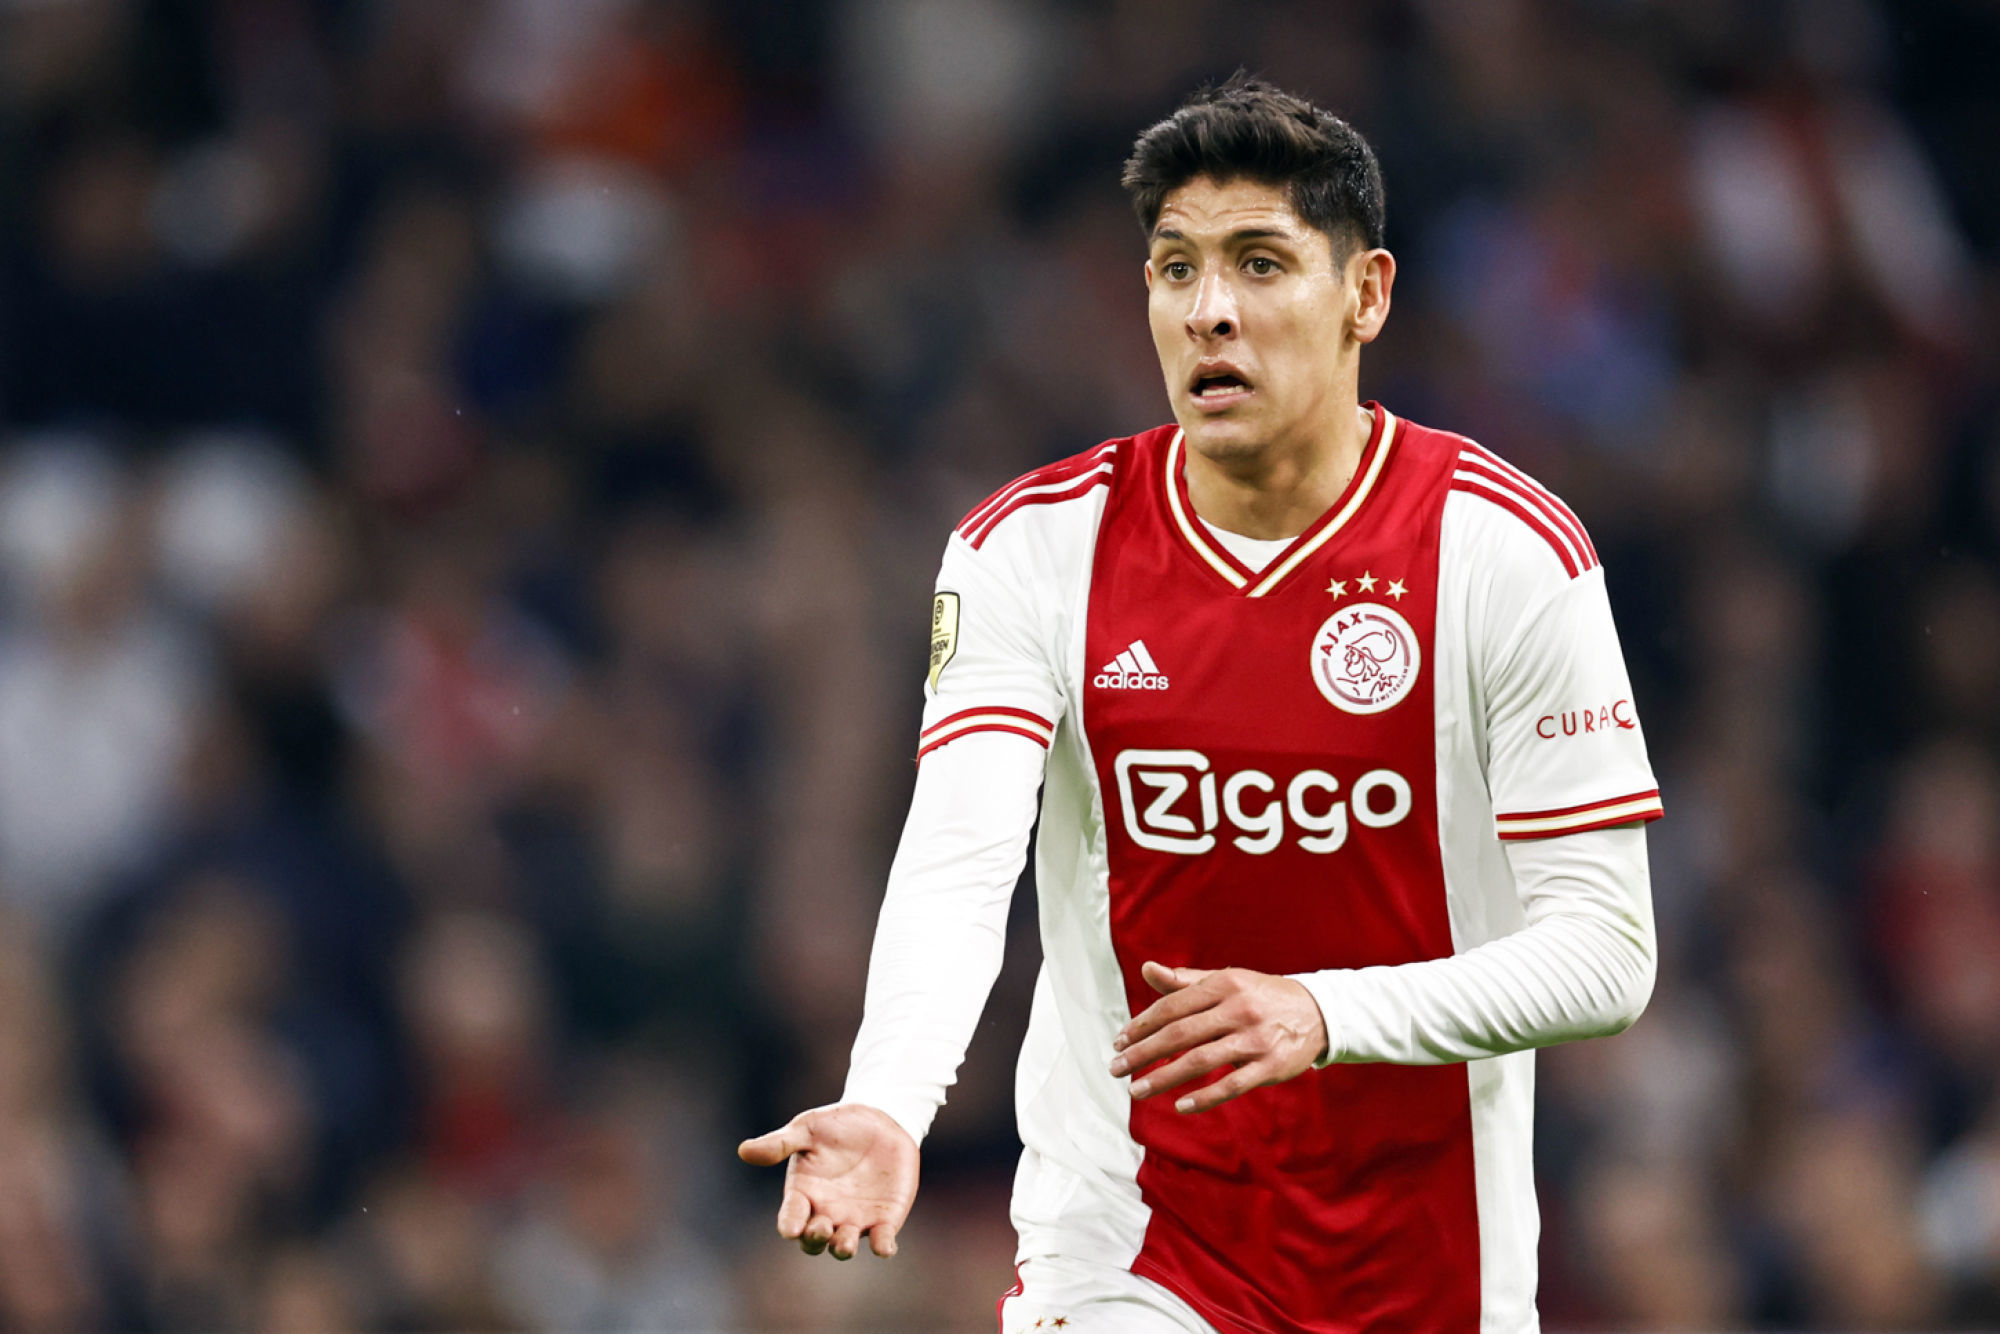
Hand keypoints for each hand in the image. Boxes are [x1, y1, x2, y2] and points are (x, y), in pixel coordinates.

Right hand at [737, 1103, 918, 1259]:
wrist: (878, 1120)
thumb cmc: (834, 1126)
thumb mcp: (806, 1129)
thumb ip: (780, 1143)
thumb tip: (744, 1150)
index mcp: (802, 1194)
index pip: (791, 1216)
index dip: (790, 1224)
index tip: (790, 1228)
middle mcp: (825, 1213)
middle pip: (814, 1240)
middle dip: (815, 1240)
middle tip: (820, 1228)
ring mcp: (855, 1219)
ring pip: (844, 1245)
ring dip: (843, 1248)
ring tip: (844, 1243)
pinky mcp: (885, 1218)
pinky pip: (882, 1240)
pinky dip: (883, 1247)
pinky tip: (884, 1247)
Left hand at [1109, 960, 1327, 1113]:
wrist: (1318, 1012)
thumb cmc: (1260, 996)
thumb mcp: (1227, 981)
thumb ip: (1185, 981)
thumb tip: (1147, 969)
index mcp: (1224, 985)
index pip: (1173, 1006)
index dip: (1142, 1024)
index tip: (1119, 1042)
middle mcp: (1238, 1009)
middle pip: (1180, 1033)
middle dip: (1143, 1052)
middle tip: (1115, 1068)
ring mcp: (1256, 1039)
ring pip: (1200, 1060)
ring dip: (1164, 1078)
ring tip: (1136, 1090)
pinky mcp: (1271, 1066)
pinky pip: (1233, 1085)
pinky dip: (1205, 1096)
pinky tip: (1180, 1105)